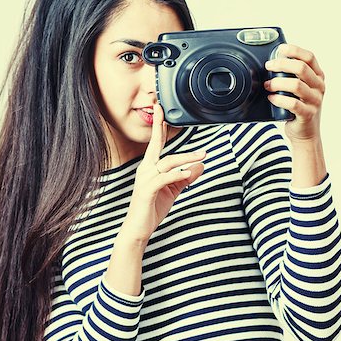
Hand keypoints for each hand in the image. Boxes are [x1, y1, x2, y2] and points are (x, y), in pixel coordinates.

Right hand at [121, 104, 205, 242]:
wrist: (138, 229)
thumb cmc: (152, 208)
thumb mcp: (172, 191)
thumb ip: (185, 178)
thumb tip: (200, 166)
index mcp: (149, 168)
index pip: (156, 144)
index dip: (159, 127)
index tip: (161, 111)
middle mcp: (145, 170)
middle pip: (158, 148)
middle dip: (163, 129)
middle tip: (167, 111)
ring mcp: (145, 180)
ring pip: (166, 163)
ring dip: (185, 159)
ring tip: (202, 157)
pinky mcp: (147, 191)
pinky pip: (163, 178)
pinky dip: (177, 175)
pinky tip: (187, 173)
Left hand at [264, 44, 325, 143]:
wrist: (305, 133)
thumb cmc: (298, 109)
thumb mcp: (298, 90)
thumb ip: (291, 77)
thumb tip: (272, 63)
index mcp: (318, 77)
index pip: (309, 57)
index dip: (295, 50)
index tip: (280, 49)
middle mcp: (319, 87)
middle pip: (301, 68)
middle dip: (282, 64)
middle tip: (268, 66)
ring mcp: (315, 101)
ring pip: (296, 85)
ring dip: (278, 83)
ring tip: (267, 85)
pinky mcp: (307, 114)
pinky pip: (292, 104)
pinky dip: (279, 99)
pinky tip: (271, 98)